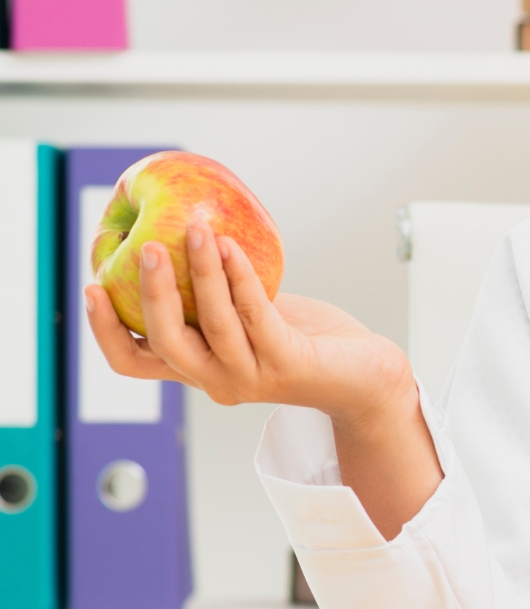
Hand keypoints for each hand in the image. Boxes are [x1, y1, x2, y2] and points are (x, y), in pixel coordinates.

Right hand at [86, 223, 442, 537]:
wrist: (360, 373)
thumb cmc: (300, 337)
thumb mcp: (242, 310)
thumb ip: (209, 287)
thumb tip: (174, 229)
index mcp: (197, 366)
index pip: (133, 362)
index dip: (105, 331)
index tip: (90, 287)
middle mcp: (216, 379)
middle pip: (164, 344)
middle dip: (149, 293)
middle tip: (144, 247)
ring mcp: (251, 376)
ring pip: (211, 324)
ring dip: (199, 273)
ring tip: (194, 229)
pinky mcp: (287, 364)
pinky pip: (256, 316)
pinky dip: (239, 278)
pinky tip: (233, 246)